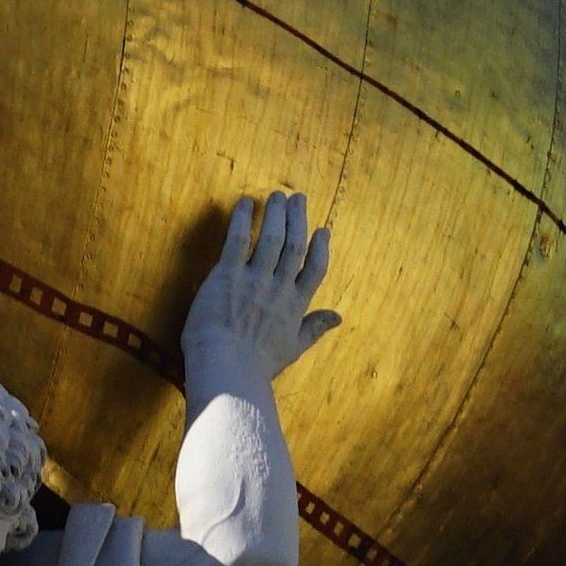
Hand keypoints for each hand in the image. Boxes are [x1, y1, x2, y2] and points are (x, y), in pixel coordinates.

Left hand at [183, 190, 340, 383]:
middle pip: (294, 246)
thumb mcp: (293, 348)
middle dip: (297, 219)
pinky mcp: (227, 275)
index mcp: (295, 307)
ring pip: (271, 239)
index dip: (320, 247)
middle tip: (298, 198)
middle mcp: (279, 289)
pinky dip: (243, 220)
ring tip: (277, 195)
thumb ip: (315, 328)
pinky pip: (238, 240)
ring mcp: (254, 280)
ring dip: (275, 214)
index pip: (315, 270)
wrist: (227, 369)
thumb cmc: (257, 365)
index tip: (323, 230)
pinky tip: (245, 204)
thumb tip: (339, 317)